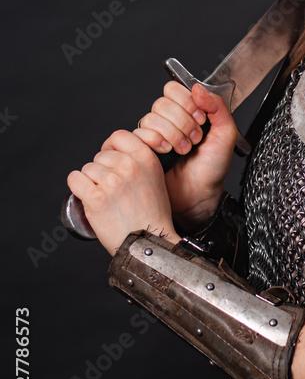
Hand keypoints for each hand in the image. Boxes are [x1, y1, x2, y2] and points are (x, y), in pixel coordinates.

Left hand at [66, 130, 176, 255]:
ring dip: (90, 182)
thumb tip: (116, 151)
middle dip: (101, 170)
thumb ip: (140, 160)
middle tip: (110, 188)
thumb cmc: (152, 214)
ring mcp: (112, 182)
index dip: (111, 147)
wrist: (149, 242)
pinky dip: (77, 188)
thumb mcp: (155, 177)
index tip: (110, 160)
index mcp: (145, 158)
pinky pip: (75, 180)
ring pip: (87, 169)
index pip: (118, 136)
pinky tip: (86, 196)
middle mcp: (129, 166)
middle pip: (100, 155)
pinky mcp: (96, 199)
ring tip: (104, 197)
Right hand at [132, 82, 238, 230]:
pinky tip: (166, 153)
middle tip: (194, 139)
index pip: (174, 89)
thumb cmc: (212, 167)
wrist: (200, 195)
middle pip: (161, 103)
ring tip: (183, 150)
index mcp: (184, 111)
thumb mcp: (225, 134)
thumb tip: (197, 87)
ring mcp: (151, 135)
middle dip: (183, 122)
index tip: (201, 119)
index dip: (187, 102)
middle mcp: (165, 120)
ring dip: (171, 135)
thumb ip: (218, 107)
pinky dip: (155, 142)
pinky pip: (137, 134)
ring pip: (150, 118)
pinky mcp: (139, 150)